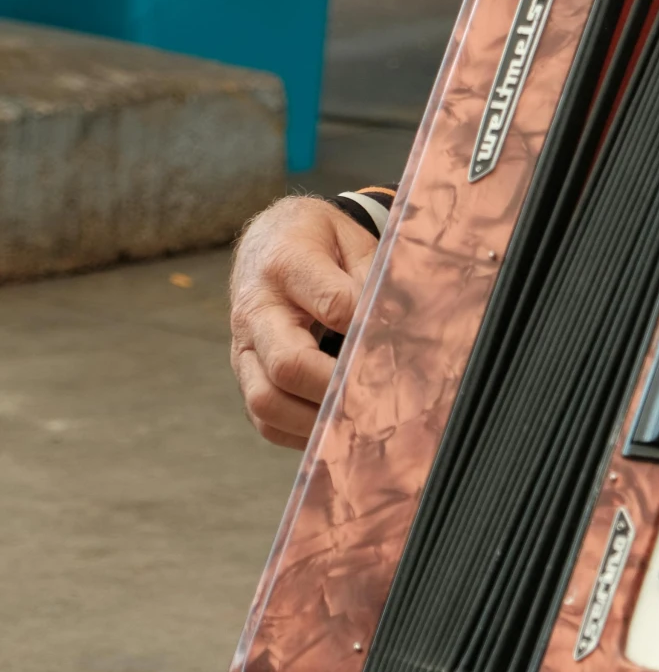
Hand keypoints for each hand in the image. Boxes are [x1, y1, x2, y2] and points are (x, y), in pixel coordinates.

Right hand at [230, 196, 377, 447]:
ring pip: (266, 402)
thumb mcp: (351, 240)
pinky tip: (336, 429)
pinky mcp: (246, 374)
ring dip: (316, 421)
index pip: (332, 305)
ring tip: (361, 423)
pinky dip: (300, 433)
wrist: (271, 238)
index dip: (370, 332)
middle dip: (339, 390)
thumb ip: (372, 280)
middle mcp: (255, 309)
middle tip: (382, 401)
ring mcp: (243, 347)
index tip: (402, 351)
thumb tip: (396, 325)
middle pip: (288, 364)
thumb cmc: (320, 241)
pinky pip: (265, 419)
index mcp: (286, 263)